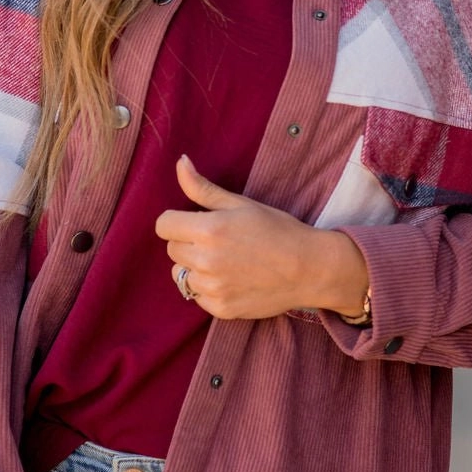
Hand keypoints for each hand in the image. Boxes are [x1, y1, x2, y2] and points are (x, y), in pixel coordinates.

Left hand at [155, 155, 367, 320]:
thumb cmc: (277, 230)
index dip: (178, 221)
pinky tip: (233, 279)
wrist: (308, 269)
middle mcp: (206, 261)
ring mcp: (212, 288)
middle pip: (172, 250)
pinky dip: (208, 288)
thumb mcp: (240, 203)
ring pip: (181, 275)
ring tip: (226, 261)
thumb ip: (202, 188)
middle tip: (219, 241)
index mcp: (208, 230)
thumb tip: (180, 162)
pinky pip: (197, 295)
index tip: (195, 222)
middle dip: (188, 242)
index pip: (163, 225)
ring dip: (196, 267)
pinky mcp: (220, 308)